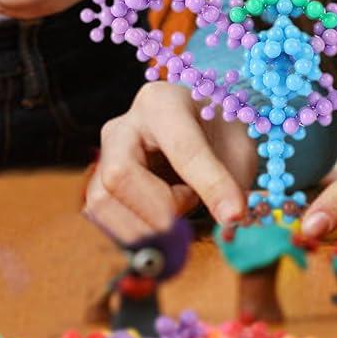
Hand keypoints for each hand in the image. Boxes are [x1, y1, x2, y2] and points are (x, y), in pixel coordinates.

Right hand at [85, 81, 252, 241]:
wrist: (199, 129)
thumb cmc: (217, 134)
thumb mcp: (237, 150)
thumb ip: (231, 182)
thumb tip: (229, 221)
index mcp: (161, 103)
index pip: (179, 148)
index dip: (208, 184)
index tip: (233, 214)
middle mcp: (122, 126)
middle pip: (118, 176)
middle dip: (160, 211)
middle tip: (193, 213)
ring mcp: (104, 156)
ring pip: (101, 202)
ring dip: (144, 224)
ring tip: (177, 212)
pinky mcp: (98, 185)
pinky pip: (102, 219)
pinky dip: (133, 234)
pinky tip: (160, 223)